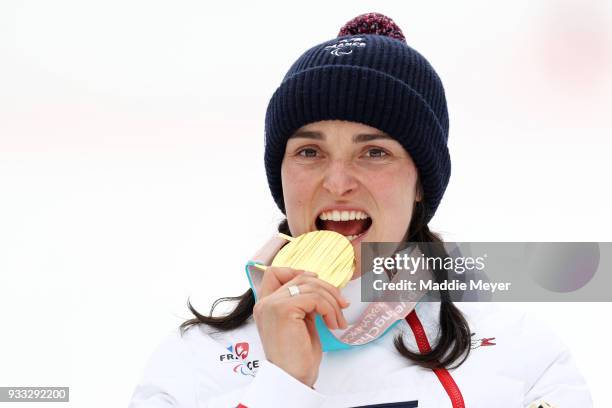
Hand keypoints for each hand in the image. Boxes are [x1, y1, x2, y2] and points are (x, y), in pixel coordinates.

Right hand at [252, 266, 349, 386]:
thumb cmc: (298, 357)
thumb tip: (322, 287)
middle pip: (301, 277)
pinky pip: (314, 298)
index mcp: (266, 305)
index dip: (297, 271)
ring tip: (339, 321)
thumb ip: (303, 303)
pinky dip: (329, 309)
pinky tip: (333, 324)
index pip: (274, 273)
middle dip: (326, 289)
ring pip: (310, 286)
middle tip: (342, 305)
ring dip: (332, 302)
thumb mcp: (301, 322)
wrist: (293, 378)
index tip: (318, 285)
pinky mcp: (283, 310)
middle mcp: (265, 303)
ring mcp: (272, 305)